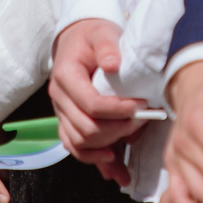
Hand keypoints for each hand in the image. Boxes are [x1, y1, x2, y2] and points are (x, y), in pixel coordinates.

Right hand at [50, 18, 145, 179]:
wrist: (78, 40)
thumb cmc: (92, 37)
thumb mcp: (102, 33)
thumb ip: (107, 47)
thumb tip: (113, 64)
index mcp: (66, 76)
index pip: (91, 103)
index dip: (118, 110)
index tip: (141, 105)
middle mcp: (59, 98)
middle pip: (86, 128)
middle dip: (118, 128)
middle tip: (143, 119)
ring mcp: (62, 113)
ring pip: (81, 143)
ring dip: (108, 147)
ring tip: (133, 140)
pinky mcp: (69, 122)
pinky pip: (76, 149)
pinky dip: (95, 161)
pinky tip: (115, 169)